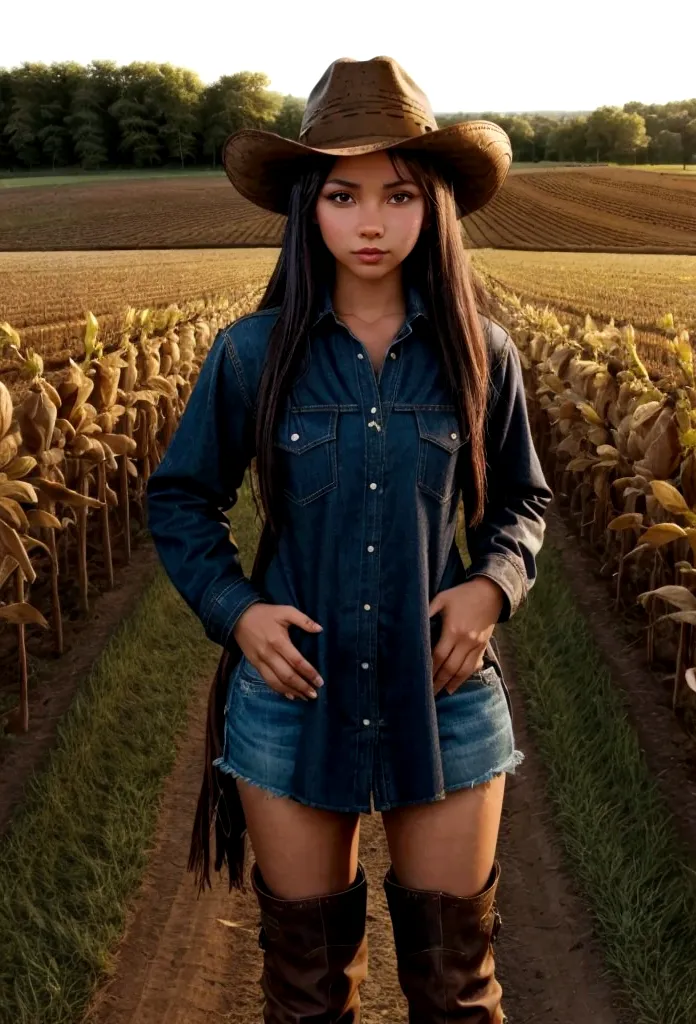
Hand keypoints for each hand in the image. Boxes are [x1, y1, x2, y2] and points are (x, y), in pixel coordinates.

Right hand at [232, 603, 324, 700]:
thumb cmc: (265, 614)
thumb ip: (303, 620)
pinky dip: (279, 690)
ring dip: (292, 691)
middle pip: (287, 676)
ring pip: (276, 682)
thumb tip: (320, 629)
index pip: (297, 661)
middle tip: (315, 694)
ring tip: (304, 697)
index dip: (309, 673)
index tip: (320, 681)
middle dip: (302, 687)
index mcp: (278, 641)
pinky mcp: (255, 665)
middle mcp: (269, 654)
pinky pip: (268, 681)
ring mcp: (260, 661)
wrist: (238, 617)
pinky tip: (289, 695)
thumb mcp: (285, 611)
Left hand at [429, 577, 503, 695]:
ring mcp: (477, 645)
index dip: (430, 668)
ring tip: (441, 692)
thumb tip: (413, 624)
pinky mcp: (484, 646)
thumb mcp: (442, 598)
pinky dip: (464, 677)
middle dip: (438, 681)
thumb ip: (428, 611)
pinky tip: (456, 684)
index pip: (439, 655)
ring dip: (452, 683)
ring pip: (463, 670)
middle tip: (428, 692)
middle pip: (450, 667)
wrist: (490, 592)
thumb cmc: (462, 594)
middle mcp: (466, 641)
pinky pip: (474, 666)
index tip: (421, 677)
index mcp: (453, 630)